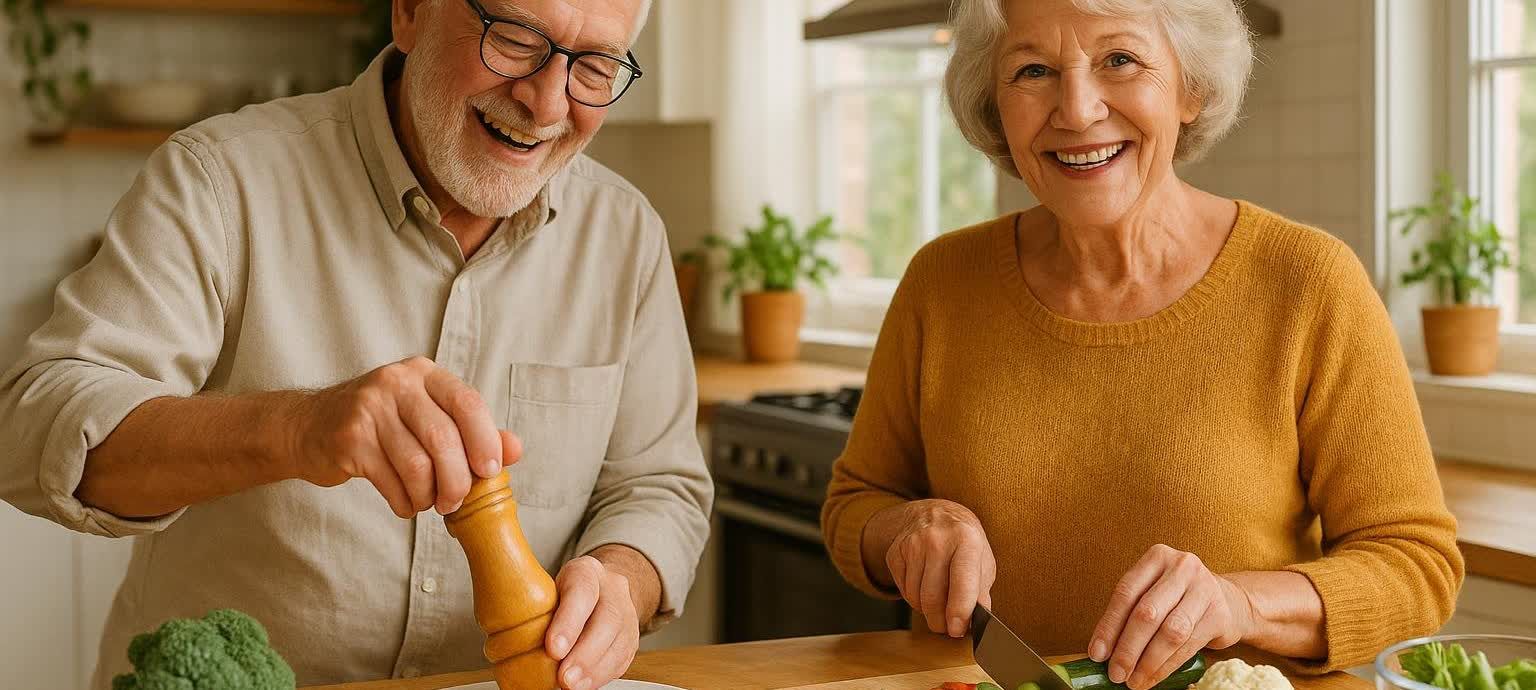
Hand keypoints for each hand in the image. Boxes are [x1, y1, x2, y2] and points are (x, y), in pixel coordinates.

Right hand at [288, 356, 521, 516]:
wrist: (308, 427)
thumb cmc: (382, 426)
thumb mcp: (428, 418)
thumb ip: (473, 432)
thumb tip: (516, 449)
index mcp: (424, 373)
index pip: (468, 403)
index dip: (486, 440)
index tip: (491, 471)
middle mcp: (397, 383)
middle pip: (444, 439)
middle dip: (457, 480)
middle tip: (455, 502)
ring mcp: (369, 409)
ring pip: (417, 465)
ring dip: (429, 495)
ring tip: (427, 501)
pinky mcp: (348, 439)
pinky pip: (391, 482)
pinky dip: (405, 502)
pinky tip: (404, 502)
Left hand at [545, 555, 640, 689]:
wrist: (599, 590)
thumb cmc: (563, 594)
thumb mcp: (546, 589)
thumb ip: (534, 608)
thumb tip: (506, 640)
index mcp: (586, 571)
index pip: (582, 590)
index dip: (569, 621)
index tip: (553, 649)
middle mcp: (612, 589)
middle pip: (608, 619)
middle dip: (585, 653)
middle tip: (564, 677)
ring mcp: (627, 613)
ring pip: (620, 641)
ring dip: (594, 669)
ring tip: (572, 686)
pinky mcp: (631, 638)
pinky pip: (623, 658)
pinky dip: (602, 676)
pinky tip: (585, 685)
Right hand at [882, 499, 996, 637]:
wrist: (936, 514)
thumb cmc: (965, 542)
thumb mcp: (983, 561)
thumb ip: (981, 592)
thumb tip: (975, 621)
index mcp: (966, 540)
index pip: (962, 582)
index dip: (959, 611)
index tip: (957, 630)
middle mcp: (937, 539)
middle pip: (933, 596)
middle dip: (940, 621)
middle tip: (947, 628)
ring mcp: (912, 544)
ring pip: (916, 597)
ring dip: (928, 611)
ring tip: (939, 606)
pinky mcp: (895, 552)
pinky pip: (903, 590)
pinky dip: (915, 599)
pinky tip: (925, 589)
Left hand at [1089, 544, 1256, 689]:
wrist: (1228, 600)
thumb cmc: (1178, 597)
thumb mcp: (1153, 592)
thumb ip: (1129, 614)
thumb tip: (1102, 651)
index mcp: (1157, 557)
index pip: (1126, 593)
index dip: (1109, 626)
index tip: (1097, 653)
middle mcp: (1182, 568)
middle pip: (1147, 612)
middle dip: (1128, 648)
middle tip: (1116, 673)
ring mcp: (1204, 589)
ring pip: (1170, 631)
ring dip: (1148, 662)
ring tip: (1134, 681)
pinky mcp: (1220, 614)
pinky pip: (1188, 645)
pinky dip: (1167, 666)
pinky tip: (1153, 677)